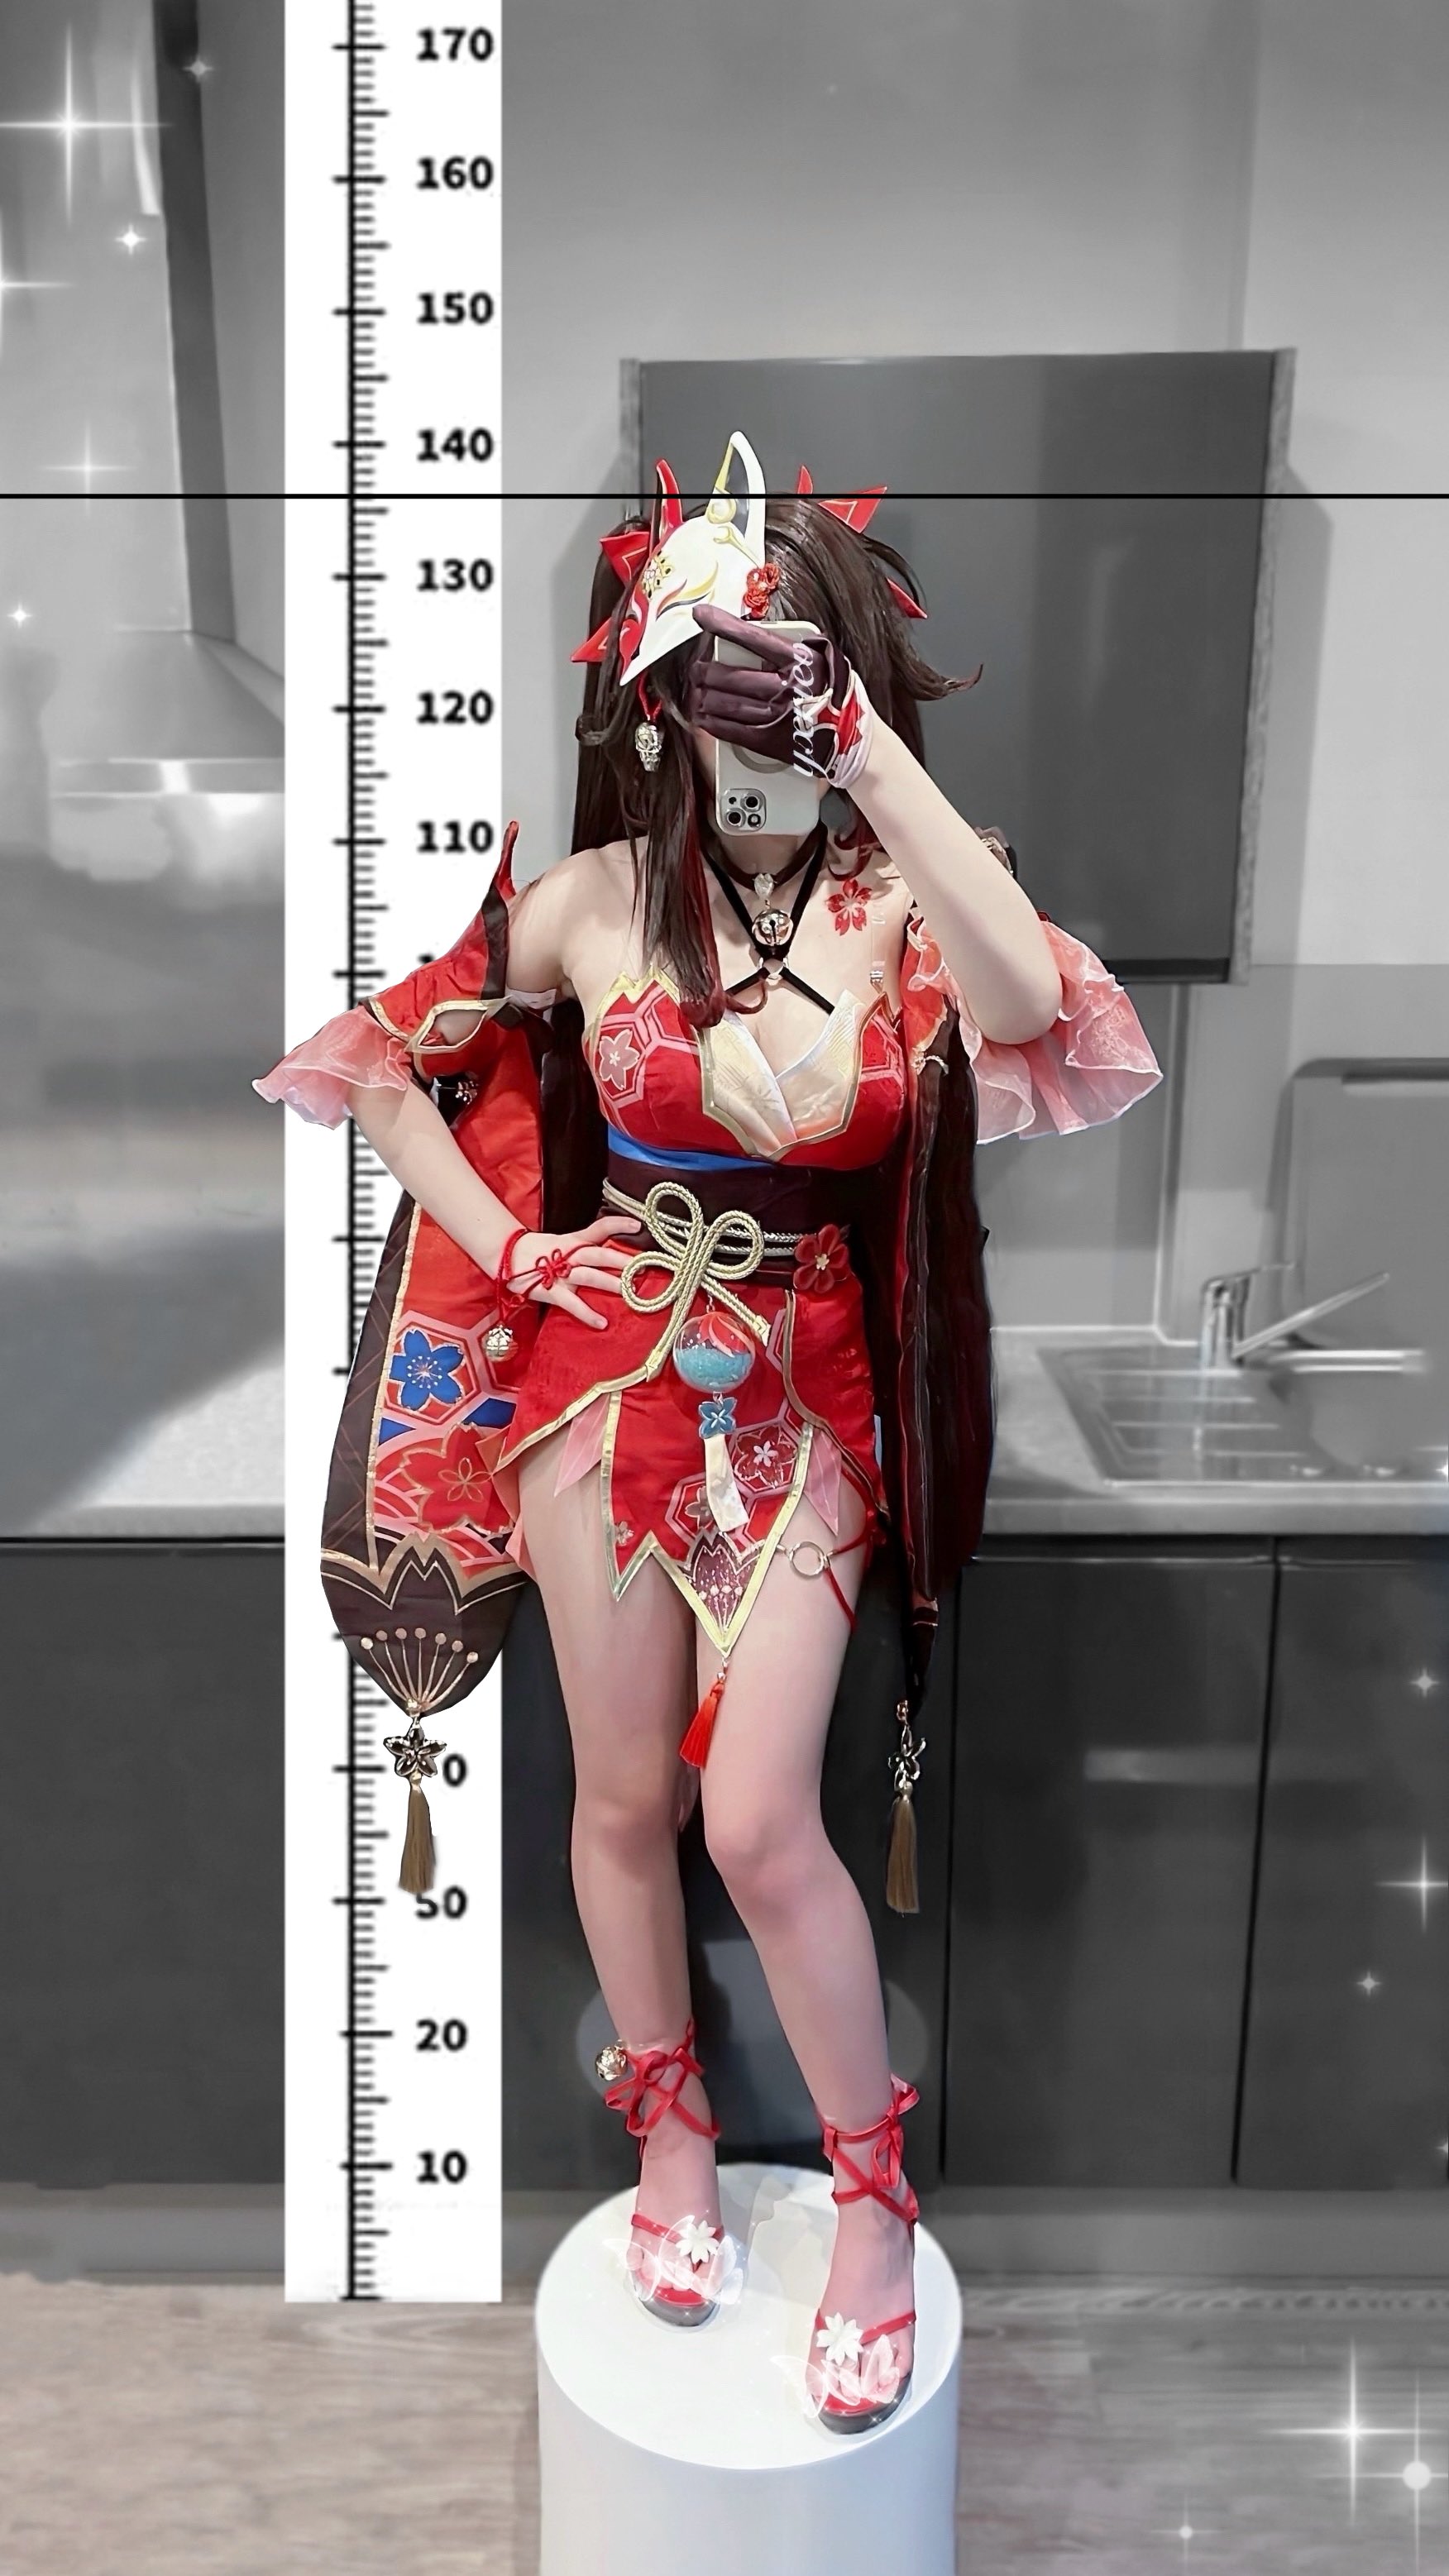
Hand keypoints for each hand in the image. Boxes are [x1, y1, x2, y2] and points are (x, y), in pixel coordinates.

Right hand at [505, 1215, 641, 1331]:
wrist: (507, 1255)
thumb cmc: (539, 1252)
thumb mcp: (563, 1244)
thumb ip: (585, 1246)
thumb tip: (613, 1255)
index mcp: (574, 1241)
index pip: (599, 1228)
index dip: (618, 1225)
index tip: (638, 1226)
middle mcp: (570, 1255)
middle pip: (599, 1254)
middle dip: (621, 1260)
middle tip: (644, 1266)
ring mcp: (561, 1273)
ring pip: (589, 1275)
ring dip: (610, 1282)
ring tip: (630, 1291)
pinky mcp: (551, 1291)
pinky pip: (572, 1303)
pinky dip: (587, 1314)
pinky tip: (602, 1323)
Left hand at [686, 603, 875, 787]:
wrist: (855, 740)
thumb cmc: (840, 697)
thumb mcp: (828, 660)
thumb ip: (796, 648)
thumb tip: (762, 637)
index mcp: (800, 660)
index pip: (752, 637)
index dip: (721, 625)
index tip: (700, 616)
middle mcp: (786, 686)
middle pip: (730, 675)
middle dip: (704, 672)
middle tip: (695, 670)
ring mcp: (777, 715)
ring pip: (726, 703)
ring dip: (704, 697)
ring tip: (695, 693)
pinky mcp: (771, 742)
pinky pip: (733, 730)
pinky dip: (713, 723)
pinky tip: (703, 718)